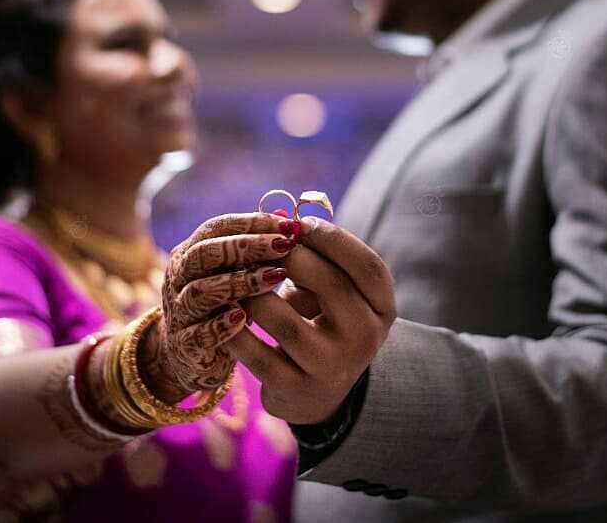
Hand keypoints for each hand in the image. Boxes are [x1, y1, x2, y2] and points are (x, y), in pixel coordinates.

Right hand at [144, 213, 296, 399]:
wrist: (191, 356)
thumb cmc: (223, 305)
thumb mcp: (237, 274)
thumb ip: (259, 249)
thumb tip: (290, 221)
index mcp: (190, 253)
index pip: (217, 228)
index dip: (252, 223)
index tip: (288, 225)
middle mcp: (179, 278)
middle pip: (205, 253)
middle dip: (247, 246)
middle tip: (284, 246)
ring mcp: (179, 311)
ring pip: (201, 291)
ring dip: (239, 282)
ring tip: (274, 278)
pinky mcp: (184, 345)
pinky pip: (199, 334)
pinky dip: (220, 325)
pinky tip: (243, 318)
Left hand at [224, 217, 395, 423]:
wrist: (318, 389)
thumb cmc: (323, 319)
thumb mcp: (334, 289)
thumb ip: (317, 256)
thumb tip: (279, 216)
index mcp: (381, 307)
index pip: (367, 266)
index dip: (332, 238)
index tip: (298, 224)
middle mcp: (365, 339)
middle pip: (330, 287)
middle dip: (290, 258)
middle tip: (262, 245)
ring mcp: (332, 368)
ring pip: (287, 324)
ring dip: (255, 294)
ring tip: (238, 275)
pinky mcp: (297, 390)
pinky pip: (259, 356)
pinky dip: (236, 330)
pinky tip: (224, 310)